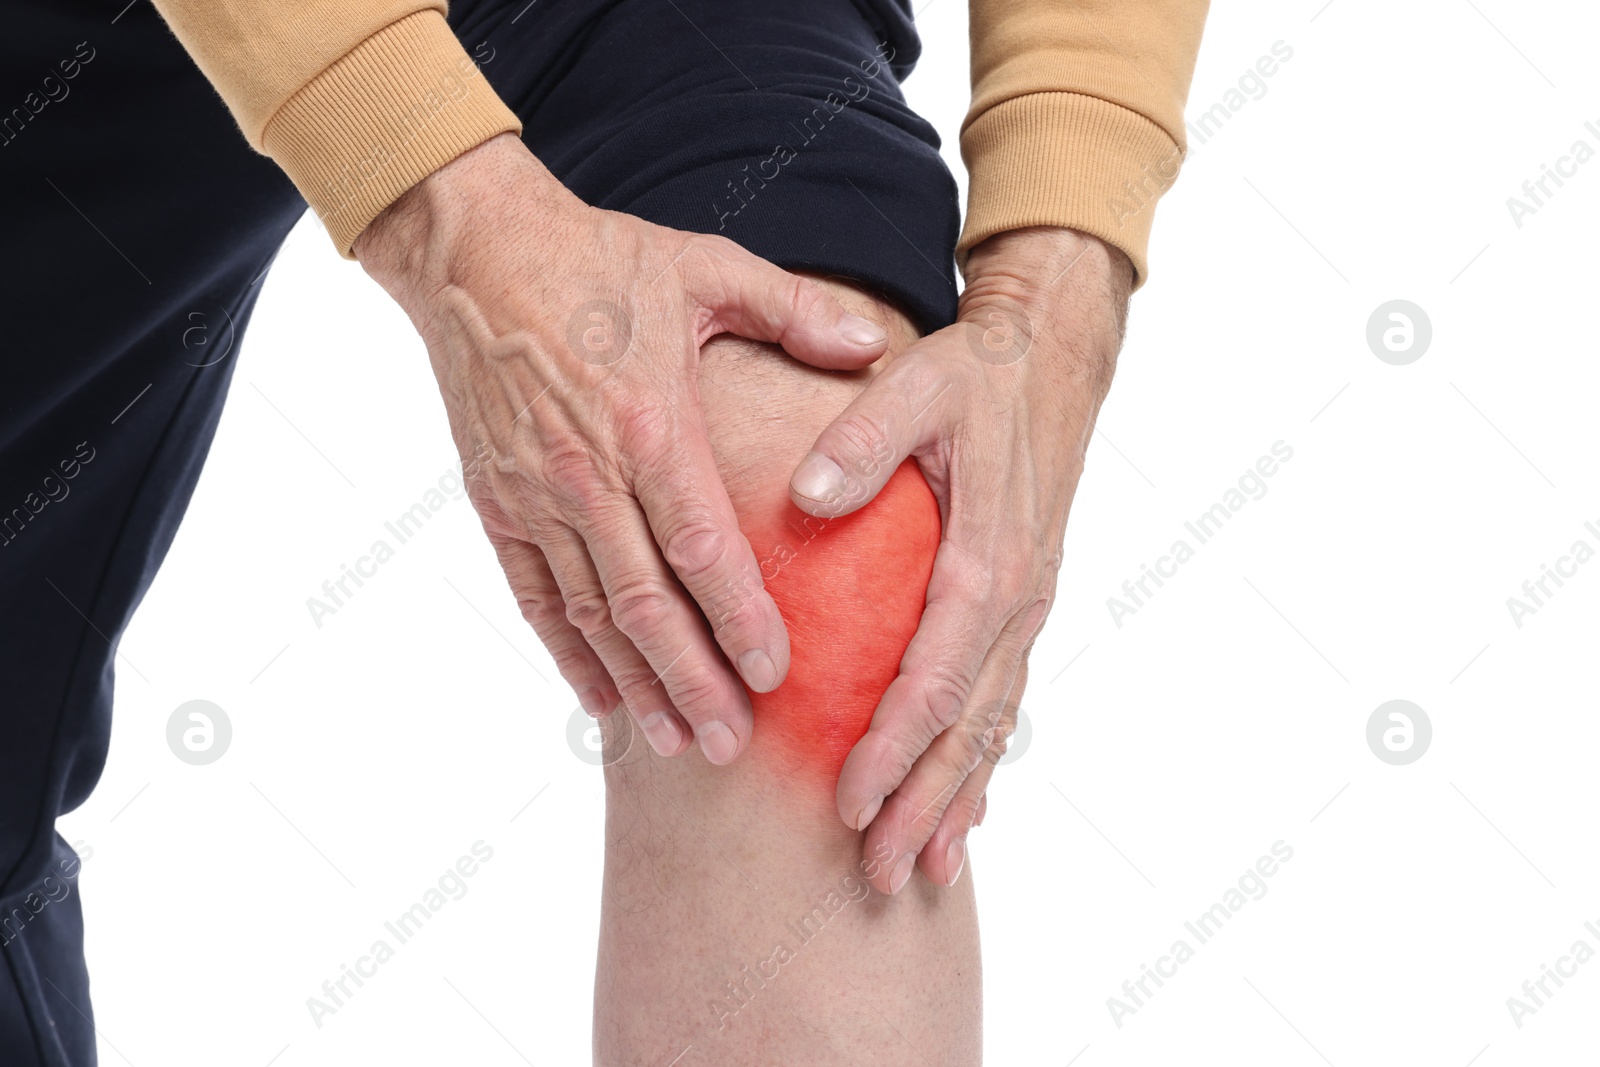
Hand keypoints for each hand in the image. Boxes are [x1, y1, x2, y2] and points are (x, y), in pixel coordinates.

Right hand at [354, 133, 889, 763]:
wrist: (473, 249)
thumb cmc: (599, 259)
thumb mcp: (707, 269)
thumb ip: (798, 312)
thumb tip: (880, 345)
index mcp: (651, 423)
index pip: (703, 546)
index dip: (739, 618)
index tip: (776, 674)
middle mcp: (589, 475)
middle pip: (647, 604)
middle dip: (693, 682)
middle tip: (736, 744)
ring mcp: (536, 496)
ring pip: (592, 615)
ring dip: (636, 684)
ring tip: (680, 742)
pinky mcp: (497, 504)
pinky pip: (534, 597)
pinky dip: (567, 654)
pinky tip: (600, 701)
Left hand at [787, 227, 1132, 890]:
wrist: (1047, 366)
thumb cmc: (973, 378)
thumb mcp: (917, 386)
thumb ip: (862, 439)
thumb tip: (804, 497)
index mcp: (986, 559)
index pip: (935, 676)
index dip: (892, 746)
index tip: (848, 801)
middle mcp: (1015, 601)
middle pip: (968, 727)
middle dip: (921, 804)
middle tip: (877, 874)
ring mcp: (1025, 612)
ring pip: (991, 727)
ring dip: (954, 801)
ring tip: (918, 871)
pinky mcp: (1020, 611)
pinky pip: (1003, 703)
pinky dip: (982, 764)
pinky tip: (963, 815)